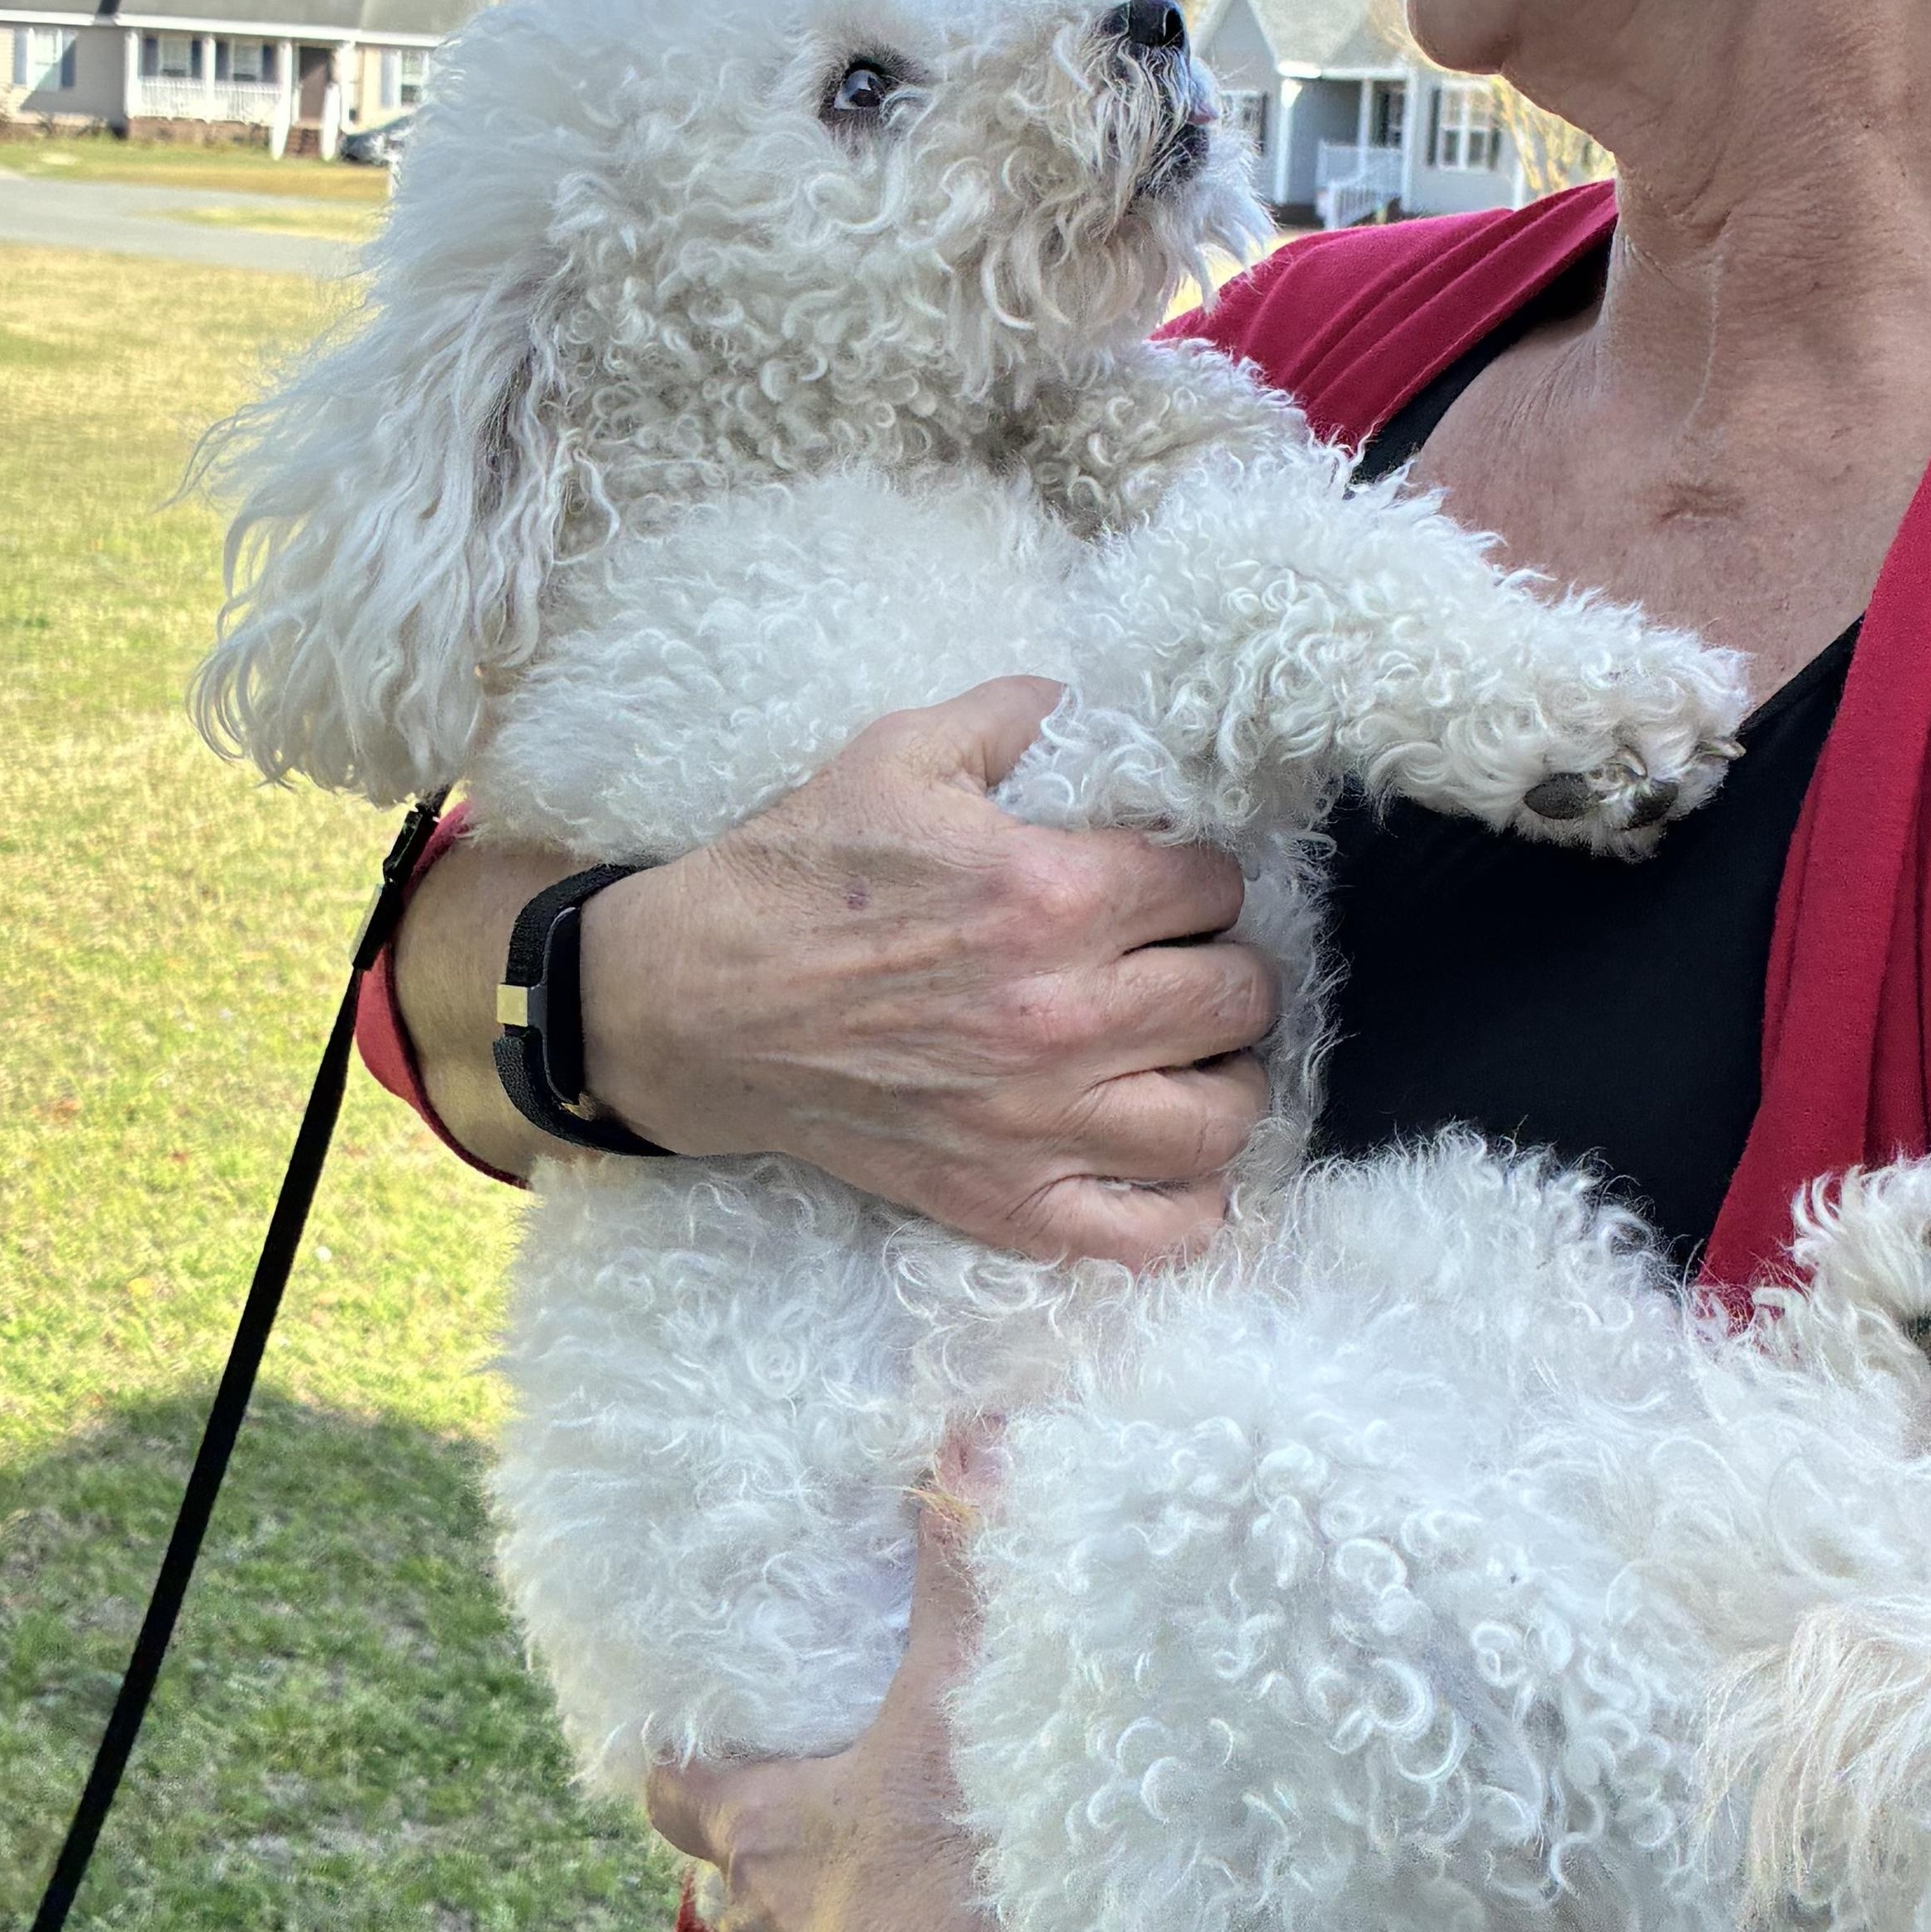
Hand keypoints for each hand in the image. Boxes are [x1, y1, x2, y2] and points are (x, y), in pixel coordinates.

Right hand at [582, 678, 1276, 1268]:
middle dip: (1228, 964)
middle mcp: (1061, 1018)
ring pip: (1222, 1117)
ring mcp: (1038, 1124)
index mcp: (1048, 896)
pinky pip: (1155, 1233)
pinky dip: (1188, 1201)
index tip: (1170, 882)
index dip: (1203, 875)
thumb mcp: (900, 752)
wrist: (692, 1005)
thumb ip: (1019, 714)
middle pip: (1238, 997)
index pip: (1215, 887)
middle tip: (1186, 958)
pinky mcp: (1006, 1203)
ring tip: (1192, 1050)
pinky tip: (1172, 1155)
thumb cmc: (795, 875)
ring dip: (1228, 1074)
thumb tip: (1098, 698)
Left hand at [645, 1445, 1090, 1931]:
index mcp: (770, 1850)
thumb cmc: (996, 1892)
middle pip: (733, 1892)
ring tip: (884, 1902)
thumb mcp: (970, 1710)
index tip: (685, 1737)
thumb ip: (960, 1569)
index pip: (678, 1792)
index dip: (682, 1759)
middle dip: (765, 1855)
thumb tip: (965, 1436)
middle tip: (823, 1803)